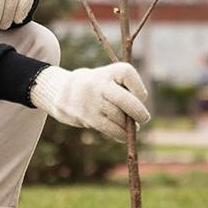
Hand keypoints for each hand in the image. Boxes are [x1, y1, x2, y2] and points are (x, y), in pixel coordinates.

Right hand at [29, 63, 150, 142]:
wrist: (63, 92)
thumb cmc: (96, 86)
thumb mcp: (108, 79)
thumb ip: (125, 90)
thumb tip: (139, 114)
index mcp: (105, 72)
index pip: (127, 73)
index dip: (138, 87)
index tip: (142, 97)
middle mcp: (97, 84)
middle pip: (123, 99)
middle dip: (137, 111)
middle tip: (144, 117)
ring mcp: (90, 101)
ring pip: (117, 117)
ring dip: (128, 125)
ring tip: (133, 127)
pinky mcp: (87, 117)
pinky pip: (109, 128)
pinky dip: (120, 134)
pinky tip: (124, 135)